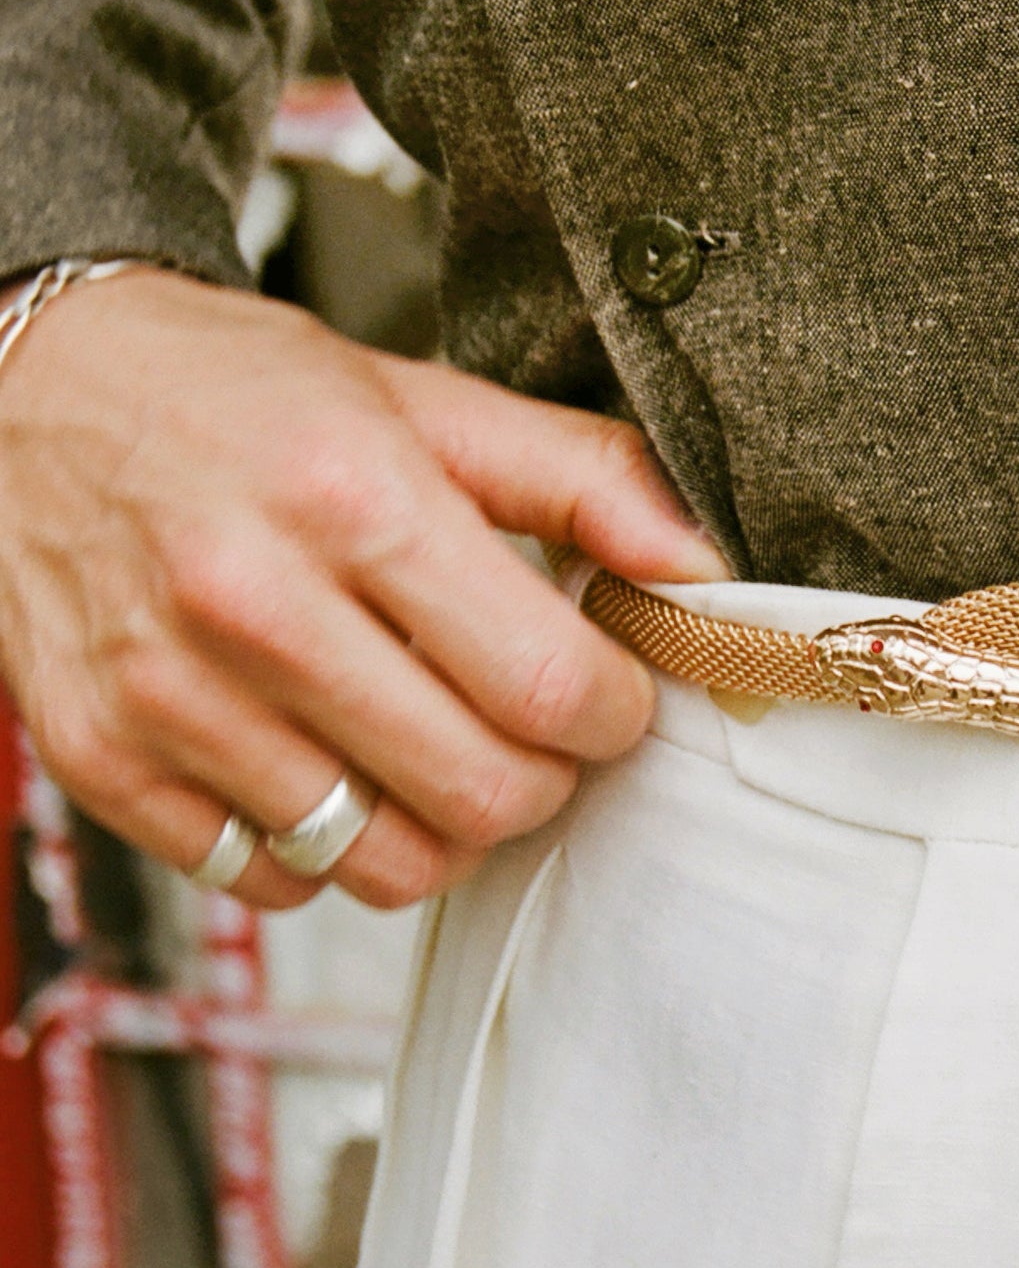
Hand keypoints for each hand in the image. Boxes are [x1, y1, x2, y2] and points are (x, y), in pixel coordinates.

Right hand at [0, 267, 726, 909]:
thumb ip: (582, 478)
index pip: (547, 686)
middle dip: (544, 780)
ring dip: (443, 826)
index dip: (614, 711)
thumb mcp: (422, 400)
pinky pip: (272, 880)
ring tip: (436, 749)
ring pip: (383, 862)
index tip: (608, 690)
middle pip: (481, 794)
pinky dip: (326, 851)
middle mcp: (249, 604)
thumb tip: (703, 572)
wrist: (29, 387)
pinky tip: (332, 765)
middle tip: (534, 732)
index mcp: (351, 498)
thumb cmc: (240, 395)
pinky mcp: (101, 760)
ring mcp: (164, 695)